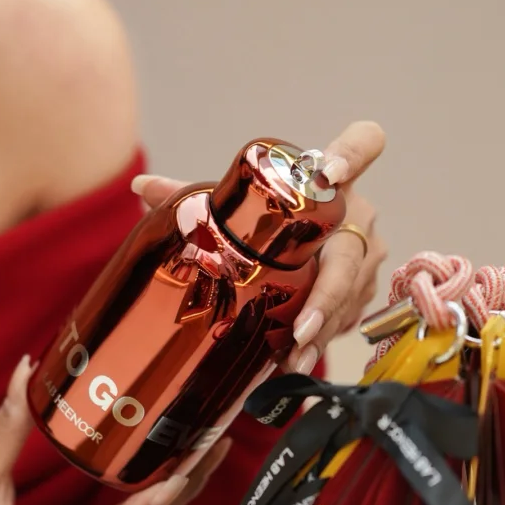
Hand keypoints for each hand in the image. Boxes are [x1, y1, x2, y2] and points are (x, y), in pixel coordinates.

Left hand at [131, 121, 388, 375]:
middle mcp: (356, 212)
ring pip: (352, 290)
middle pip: (352, 250)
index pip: (362, 145)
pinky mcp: (365, 286)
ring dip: (324, 328)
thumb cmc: (269, 217)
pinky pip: (349, 313)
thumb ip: (192, 195)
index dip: (354, 154)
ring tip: (293, 356)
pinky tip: (296, 360)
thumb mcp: (235, 207)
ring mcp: (365, 251)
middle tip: (301, 327)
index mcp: (328, 181)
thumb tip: (139, 186)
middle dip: (329, 293)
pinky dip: (323, 338)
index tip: (333, 173)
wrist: (307, 244)